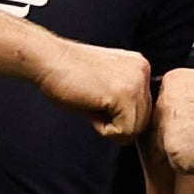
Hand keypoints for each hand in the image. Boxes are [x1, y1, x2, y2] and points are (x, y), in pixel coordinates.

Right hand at [37, 40, 153, 141]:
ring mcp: (136, 82)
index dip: (119, 115)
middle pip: (142, 123)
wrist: (50, 60)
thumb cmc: (70, 74)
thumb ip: (126, 96)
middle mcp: (143, 71)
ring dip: (110, 125)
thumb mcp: (108, 82)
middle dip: (116, 122)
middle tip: (94, 101)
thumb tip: (134, 125)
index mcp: (140, 66)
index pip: (144, 111)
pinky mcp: (124, 94)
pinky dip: (103, 128)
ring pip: (135, 130)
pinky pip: (123, 132)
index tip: (100, 99)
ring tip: (93, 102)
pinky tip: (91, 105)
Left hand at [156, 68, 193, 172]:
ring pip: (165, 145)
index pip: (161, 103)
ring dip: (182, 148)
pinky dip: (190, 163)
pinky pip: (176, 163)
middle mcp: (163, 104)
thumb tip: (178, 97)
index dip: (177, 115)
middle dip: (176, 131)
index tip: (191, 119)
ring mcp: (167, 129)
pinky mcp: (174, 153)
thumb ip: (184, 88)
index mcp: (170, 82)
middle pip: (159, 123)